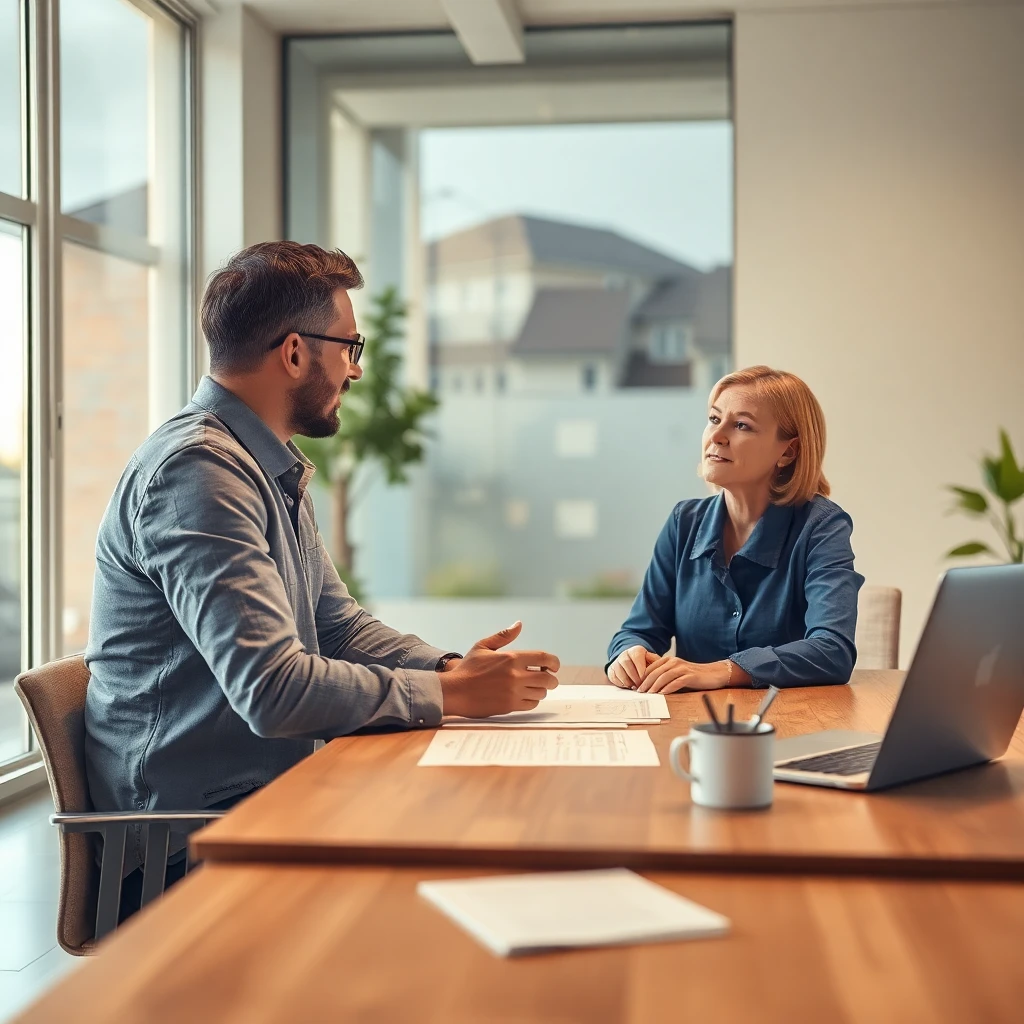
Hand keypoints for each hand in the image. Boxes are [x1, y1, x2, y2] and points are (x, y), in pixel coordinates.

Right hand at [439, 621, 558, 717]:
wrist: (454, 691)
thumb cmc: (468, 668)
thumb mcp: (482, 646)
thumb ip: (503, 636)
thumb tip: (519, 624)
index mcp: (511, 658)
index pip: (544, 658)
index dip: (554, 662)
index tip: (554, 666)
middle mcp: (516, 675)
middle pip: (548, 678)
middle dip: (552, 679)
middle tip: (548, 679)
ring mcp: (514, 692)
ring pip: (541, 693)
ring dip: (541, 690)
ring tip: (534, 687)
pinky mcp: (510, 706)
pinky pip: (531, 704)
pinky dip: (532, 700)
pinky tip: (525, 696)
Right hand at [607, 646, 659, 688]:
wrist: (632, 663)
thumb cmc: (645, 664)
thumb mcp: (653, 661)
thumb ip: (657, 664)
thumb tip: (660, 670)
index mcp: (636, 650)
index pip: (637, 658)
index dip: (642, 670)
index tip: (647, 679)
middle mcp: (624, 654)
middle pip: (627, 665)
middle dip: (635, 678)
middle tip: (642, 687)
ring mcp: (616, 662)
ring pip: (620, 672)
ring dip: (629, 682)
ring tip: (636, 687)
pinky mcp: (611, 670)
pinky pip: (615, 678)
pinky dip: (622, 683)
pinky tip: (629, 686)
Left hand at [636, 656, 730, 693]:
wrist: (713, 673)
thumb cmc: (693, 676)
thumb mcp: (676, 673)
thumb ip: (664, 676)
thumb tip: (649, 687)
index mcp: (669, 660)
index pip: (651, 668)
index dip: (642, 677)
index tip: (635, 687)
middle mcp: (674, 662)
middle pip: (656, 672)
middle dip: (645, 682)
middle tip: (639, 692)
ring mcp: (682, 668)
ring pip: (664, 676)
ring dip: (655, 686)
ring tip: (648, 694)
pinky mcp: (690, 676)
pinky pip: (677, 682)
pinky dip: (668, 688)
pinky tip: (663, 694)